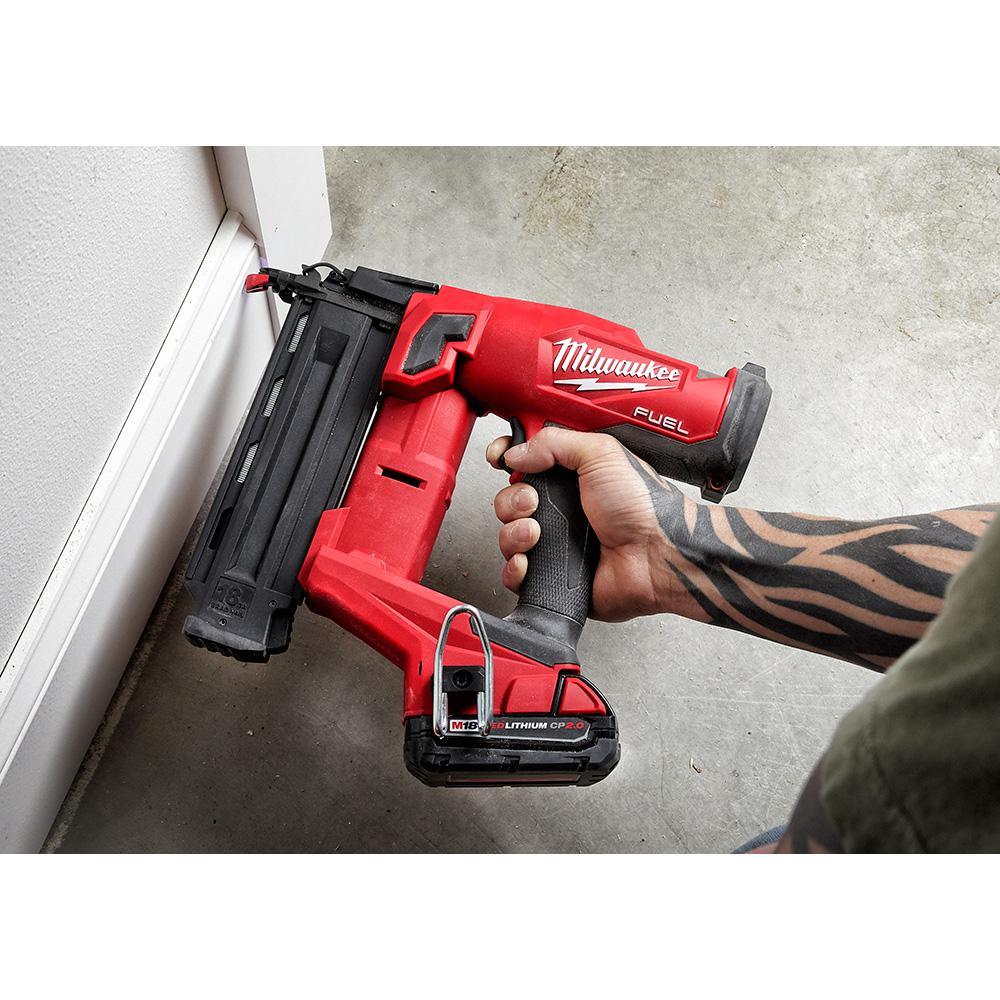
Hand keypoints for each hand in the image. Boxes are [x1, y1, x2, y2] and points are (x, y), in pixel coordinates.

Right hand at [486, 427, 693, 621]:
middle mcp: (561, 509)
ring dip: (513, 532)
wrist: (658, 555)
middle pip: (509, 499)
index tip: (500, 458)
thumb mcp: (602, 454)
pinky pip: (514, 574)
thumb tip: (517, 450)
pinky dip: (514, 568)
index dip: (508, 458)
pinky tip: (528, 561)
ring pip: (507, 535)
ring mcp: (556, 543)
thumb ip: (555, 442)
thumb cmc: (644, 508)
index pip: (526, 462)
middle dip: (511, 500)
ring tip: (536, 533)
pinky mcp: (553, 575)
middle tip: (532, 502)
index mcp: (571, 477)